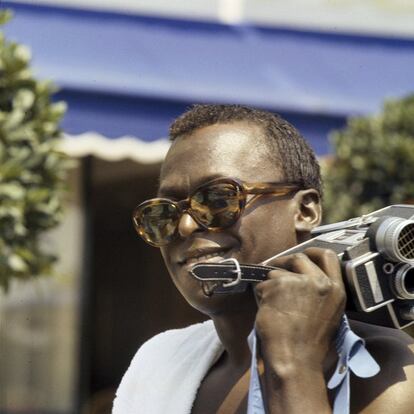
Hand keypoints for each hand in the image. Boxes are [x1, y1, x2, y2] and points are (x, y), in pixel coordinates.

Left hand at [254, 247, 345, 373]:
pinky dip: (260, 295)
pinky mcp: (278, 286)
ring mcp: (298, 282)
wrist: (295, 359)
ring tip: (273, 306)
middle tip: (274, 270)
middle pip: (298, 258)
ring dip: (270, 286)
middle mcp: (320, 282)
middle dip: (283, 262)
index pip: (328, 256)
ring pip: (276, 273)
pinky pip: (262, 285)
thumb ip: (319, 291)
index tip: (302, 254)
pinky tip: (266, 311)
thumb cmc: (309, 342)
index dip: (312, 251)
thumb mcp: (328, 313)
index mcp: (336, 289)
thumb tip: (299, 276)